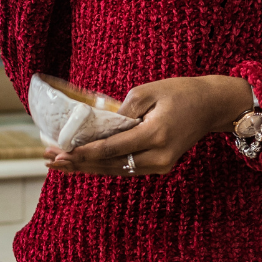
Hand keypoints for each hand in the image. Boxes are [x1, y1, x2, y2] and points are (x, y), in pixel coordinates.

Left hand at [45, 75, 254, 175]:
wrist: (211, 106)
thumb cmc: (180, 92)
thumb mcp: (147, 91)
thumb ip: (121, 111)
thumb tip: (97, 127)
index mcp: (155, 134)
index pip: (112, 148)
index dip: (84, 152)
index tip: (61, 153)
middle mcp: (159, 156)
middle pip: (110, 164)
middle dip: (78, 163)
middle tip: (50, 159)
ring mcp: (161, 165)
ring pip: (116, 170)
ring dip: (87, 167)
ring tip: (59, 164)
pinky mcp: (161, 166)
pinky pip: (126, 168)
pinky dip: (104, 165)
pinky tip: (83, 163)